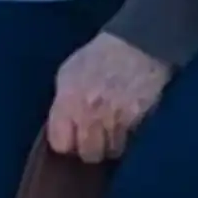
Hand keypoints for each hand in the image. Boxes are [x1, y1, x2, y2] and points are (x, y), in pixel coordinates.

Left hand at [46, 32, 171, 163]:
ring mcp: (113, 119)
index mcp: (68, 101)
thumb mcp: (69, 72)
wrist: (137, 44)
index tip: (72, 138)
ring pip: (111, 151)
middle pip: (88, 154)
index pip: (60, 144)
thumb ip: (63, 100)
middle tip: (95, 136)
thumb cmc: (99, 56)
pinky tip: (127, 121)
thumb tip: (62, 124)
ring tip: (114, 128)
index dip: (67, 143)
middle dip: (91, 148)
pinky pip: (129, 141)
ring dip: (112, 143)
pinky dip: (128, 135)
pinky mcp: (135, 120)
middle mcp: (89, 114)